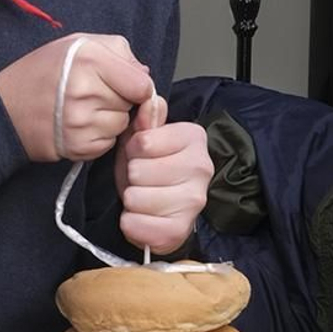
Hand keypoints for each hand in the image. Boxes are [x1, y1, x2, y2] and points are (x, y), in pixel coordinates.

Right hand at [0, 32, 154, 163]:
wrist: (3, 109)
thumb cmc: (40, 73)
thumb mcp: (76, 44)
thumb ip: (116, 50)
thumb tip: (144, 73)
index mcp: (88, 59)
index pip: (142, 84)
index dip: (139, 86)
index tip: (128, 85)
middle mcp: (85, 91)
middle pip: (132, 104)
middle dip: (121, 100)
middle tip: (95, 93)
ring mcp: (81, 122)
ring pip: (121, 125)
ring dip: (110, 119)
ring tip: (84, 109)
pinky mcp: (78, 147)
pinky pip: (108, 143)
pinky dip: (99, 136)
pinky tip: (79, 125)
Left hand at [117, 112, 212, 254]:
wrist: (165, 208)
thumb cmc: (153, 170)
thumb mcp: (145, 139)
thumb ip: (147, 119)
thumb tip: (151, 103)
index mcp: (194, 138)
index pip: (143, 142)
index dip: (133, 150)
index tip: (142, 155)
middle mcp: (201, 168)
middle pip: (138, 171)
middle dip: (131, 177)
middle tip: (142, 180)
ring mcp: (194, 201)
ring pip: (136, 198)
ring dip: (131, 200)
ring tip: (143, 198)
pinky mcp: (180, 229)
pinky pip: (137, 224)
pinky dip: (132, 223)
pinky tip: (142, 217)